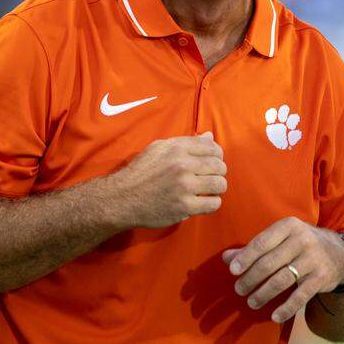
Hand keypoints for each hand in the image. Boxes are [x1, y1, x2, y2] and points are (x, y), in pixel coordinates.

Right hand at [108, 132, 225, 228]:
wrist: (123, 198)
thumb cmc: (141, 172)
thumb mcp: (158, 148)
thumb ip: (186, 142)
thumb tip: (210, 136)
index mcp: (177, 148)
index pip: (212, 147)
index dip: (217, 155)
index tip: (213, 161)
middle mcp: (182, 165)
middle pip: (219, 165)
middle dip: (218, 171)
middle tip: (210, 177)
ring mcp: (184, 186)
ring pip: (219, 184)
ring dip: (217, 187)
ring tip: (209, 189)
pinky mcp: (184, 206)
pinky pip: (213, 203)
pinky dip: (212, 203)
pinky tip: (203, 201)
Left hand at [222, 217, 343, 323]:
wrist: (340, 253)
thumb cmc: (301, 244)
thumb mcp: (281, 239)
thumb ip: (254, 248)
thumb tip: (226, 258)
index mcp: (289, 226)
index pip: (262, 242)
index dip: (246, 257)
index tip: (233, 271)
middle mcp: (302, 240)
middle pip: (269, 263)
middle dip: (251, 279)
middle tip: (239, 289)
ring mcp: (313, 259)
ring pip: (282, 280)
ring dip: (263, 294)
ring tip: (251, 302)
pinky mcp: (322, 277)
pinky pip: (300, 296)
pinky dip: (286, 308)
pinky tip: (275, 317)